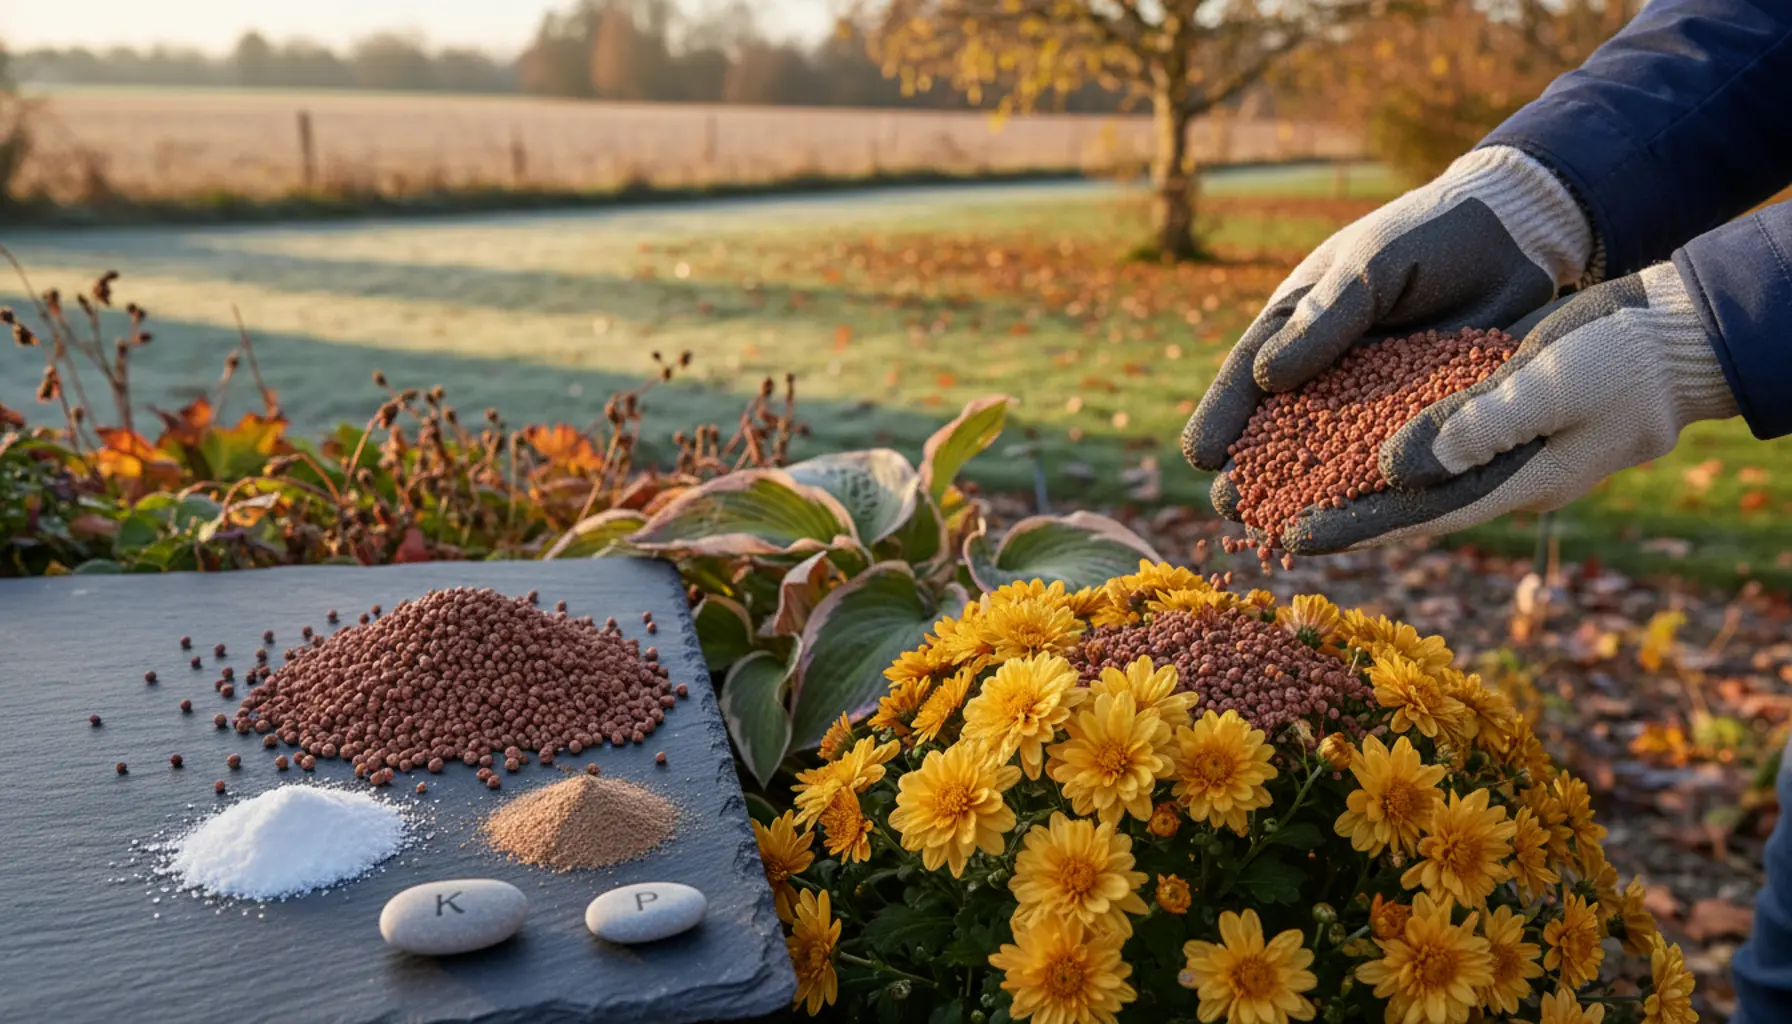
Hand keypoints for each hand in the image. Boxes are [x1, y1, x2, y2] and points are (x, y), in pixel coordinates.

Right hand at [1181, 145, 1593, 488]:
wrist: (1514, 235)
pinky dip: (1367, 489)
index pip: (1246, 375)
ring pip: (1326, 454)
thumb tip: (1264, 377)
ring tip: (1276, 532)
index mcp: (1294, 326)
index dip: (1222, 417)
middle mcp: (1323, 370)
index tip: (1202, 456)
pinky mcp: (1417, 417)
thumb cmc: (1427, 236)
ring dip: (1303, 493)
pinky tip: (1355, 521)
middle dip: (1252, 469)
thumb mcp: (1371, 266)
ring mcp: (1368, 399)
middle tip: (1231, 508)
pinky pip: (1387, 458)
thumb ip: (1325, 319)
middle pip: (1276, 428)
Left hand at [1279, 262, 1740, 552]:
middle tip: (1253, 516)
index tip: (1288, 537)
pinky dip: (1369, 428)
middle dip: (1326, 507)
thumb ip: (1482, 425)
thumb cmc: (1628, 361)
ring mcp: (1488, 443)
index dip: (1350, 527)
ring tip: (1270, 472)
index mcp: (1508, 481)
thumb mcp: (1555, 384)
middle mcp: (1488, 472)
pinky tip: (1321, 419)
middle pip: (1392, 498)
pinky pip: (1416, 426)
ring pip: (1397, 463)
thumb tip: (1398, 465)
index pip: (1413, 513)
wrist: (1676, 337)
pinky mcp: (1485, 407)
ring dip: (1336, 468)